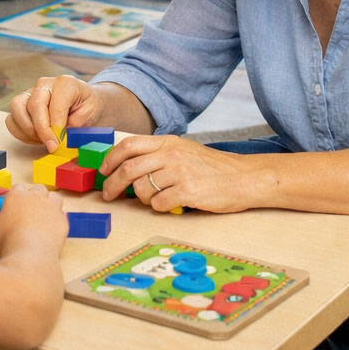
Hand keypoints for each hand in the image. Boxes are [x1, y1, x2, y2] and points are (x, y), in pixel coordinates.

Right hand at [0, 182, 66, 257]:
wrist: (30, 255)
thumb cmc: (7, 244)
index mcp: (16, 196)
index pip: (17, 188)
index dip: (16, 196)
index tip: (14, 206)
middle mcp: (35, 197)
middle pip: (38, 188)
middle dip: (35, 196)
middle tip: (30, 211)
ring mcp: (51, 207)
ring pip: (55, 197)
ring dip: (50, 204)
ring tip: (45, 216)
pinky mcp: (63, 220)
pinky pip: (63, 215)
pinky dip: (58, 220)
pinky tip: (53, 229)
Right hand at [6, 75, 105, 151]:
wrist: (82, 103)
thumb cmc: (86, 107)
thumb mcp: (89, 113)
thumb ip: (74, 124)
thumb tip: (59, 137)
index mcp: (64, 83)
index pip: (55, 105)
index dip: (55, 127)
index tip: (58, 143)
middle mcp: (44, 84)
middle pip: (34, 105)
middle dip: (41, 130)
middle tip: (51, 146)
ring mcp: (30, 92)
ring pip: (17, 108)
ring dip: (28, 130)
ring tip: (43, 140)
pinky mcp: (21, 104)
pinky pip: (11, 119)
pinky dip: (20, 133)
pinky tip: (35, 138)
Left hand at [99, 134, 258, 212]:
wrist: (244, 178)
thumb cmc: (213, 168)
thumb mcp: (184, 150)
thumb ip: (159, 154)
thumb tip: (127, 167)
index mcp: (168, 142)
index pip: (129, 145)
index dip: (110, 159)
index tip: (103, 171)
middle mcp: (172, 154)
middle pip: (128, 168)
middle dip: (112, 184)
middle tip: (108, 195)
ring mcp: (180, 172)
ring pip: (141, 189)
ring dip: (141, 198)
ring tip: (153, 199)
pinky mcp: (188, 192)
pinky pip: (159, 204)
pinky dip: (159, 207)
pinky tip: (170, 205)